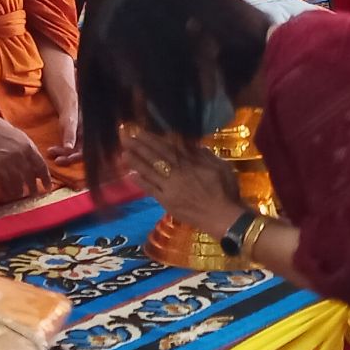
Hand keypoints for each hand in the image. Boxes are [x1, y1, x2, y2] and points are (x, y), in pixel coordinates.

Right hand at [0, 112, 52, 200]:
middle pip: (30, 177)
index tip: (48, 187)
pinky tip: (9, 194)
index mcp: (29, 148)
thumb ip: (31, 152)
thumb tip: (38, 167)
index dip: (46, 179)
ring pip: (18, 183)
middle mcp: (20, 156)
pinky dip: (8, 190)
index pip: (41, 167)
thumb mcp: (23, 139)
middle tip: (34, 195)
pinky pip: (5, 183)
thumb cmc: (5, 132)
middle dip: (34, 188)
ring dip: (20, 192)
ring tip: (21, 196)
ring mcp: (8, 161)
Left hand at [48, 95, 82, 164]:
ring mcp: (81, 141)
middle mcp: (87, 140)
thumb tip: (68, 148)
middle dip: (68, 158)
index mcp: (90, 136)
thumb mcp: (69, 121)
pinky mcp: (74, 142)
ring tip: (50, 152)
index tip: (68, 158)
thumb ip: (70, 134)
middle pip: (79, 154)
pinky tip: (51, 151)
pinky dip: (60, 151)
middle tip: (56, 160)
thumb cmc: (71, 110)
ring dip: (62, 154)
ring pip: (72, 153)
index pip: (87, 151)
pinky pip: (68, 150)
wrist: (69, 104)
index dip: (78, 157)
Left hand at [122, 126, 242, 234]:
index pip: (168, 148)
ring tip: (123, 152)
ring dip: (136, 162)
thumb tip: (189, 143)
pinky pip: (151, 190)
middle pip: (156, 157)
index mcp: (190, 164)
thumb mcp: (220, 167)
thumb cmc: (226, 191)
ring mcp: (170, 188)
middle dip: (140, 146)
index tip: (140, 131)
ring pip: (150, 172)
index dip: (153, 139)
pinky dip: (141, 182)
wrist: (223, 217)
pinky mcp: (167, 202)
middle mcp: (177, 173)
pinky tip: (130, 175)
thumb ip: (203, 155)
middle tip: (125, 137)